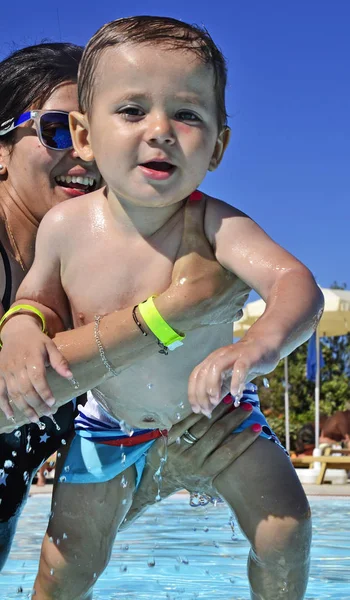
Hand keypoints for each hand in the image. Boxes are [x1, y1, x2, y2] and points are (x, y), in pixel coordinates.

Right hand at [0, 316, 72, 421]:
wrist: (16, 332)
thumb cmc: (36, 341)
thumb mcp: (50, 346)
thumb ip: (59, 361)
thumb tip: (70, 376)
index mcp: (32, 357)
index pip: (37, 378)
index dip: (44, 392)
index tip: (53, 402)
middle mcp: (17, 366)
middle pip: (26, 389)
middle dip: (37, 404)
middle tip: (48, 413)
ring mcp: (6, 372)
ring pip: (14, 394)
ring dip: (24, 408)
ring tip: (35, 419)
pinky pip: (0, 392)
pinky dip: (4, 405)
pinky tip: (12, 416)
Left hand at [121, 400, 260, 529]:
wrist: (158, 479)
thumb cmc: (191, 479)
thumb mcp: (208, 481)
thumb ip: (225, 471)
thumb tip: (252, 463)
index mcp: (206, 472)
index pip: (229, 453)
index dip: (244, 440)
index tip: (258, 427)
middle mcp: (193, 460)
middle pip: (218, 434)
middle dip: (235, 419)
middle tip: (248, 406)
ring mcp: (180, 447)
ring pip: (203, 424)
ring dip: (220, 410)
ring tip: (232, 399)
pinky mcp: (168, 437)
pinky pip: (187, 420)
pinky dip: (200, 410)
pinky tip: (211, 401)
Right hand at [159, 197, 249, 330]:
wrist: (177, 311)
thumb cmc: (186, 275)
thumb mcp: (190, 243)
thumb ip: (194, 218)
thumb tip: (196, 195)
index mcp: (239, 268)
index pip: (239, 254)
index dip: (228, 251)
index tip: (221, 249)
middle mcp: (243, 287)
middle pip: (239, 272)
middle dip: (230, 268)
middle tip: (219, 263)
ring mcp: (236, 304)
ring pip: (237, 291)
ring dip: (229, 286)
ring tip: (216, 280)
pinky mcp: (227, 317)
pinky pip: (230, 309)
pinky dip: (224, 304)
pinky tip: (216, 299)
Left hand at [188, 337, 279, 416]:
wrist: (265, 345)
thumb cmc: (245, 364)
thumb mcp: (229, 379)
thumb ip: (219, 391)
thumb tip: (208, 408)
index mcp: (212, 361)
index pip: (195, 376)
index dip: (193, 393)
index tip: (196, 409)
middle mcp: (219, 356)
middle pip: (203, 373)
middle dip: (201, 394)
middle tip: (206, 410)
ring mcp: (233, 355)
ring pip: (216, 367)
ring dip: (213, 385)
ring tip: (216, 401)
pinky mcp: (248, 357)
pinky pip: (240, 367)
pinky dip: (236, 380)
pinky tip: (235, 393)